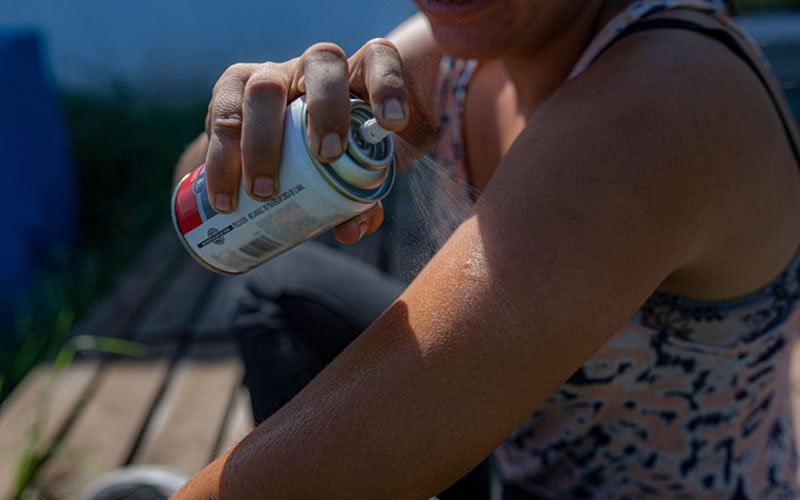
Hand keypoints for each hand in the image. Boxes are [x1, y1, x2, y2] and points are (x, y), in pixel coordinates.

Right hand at [204, 39, 408, 243]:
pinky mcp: (230, 90)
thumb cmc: (328, 159)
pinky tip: (226, 200)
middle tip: (326, 156)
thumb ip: (360, 202)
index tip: (393, 124)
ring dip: (263, 143)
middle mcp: (312, 67)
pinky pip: (223, 117)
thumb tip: (352, 230)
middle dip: (325, 108)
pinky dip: (222, 162)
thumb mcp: (352, 176)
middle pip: (321, 62)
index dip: (389, 84)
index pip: (379, 59)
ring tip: (265, 193)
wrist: (271, 148)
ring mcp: (269, 73)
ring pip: (264, 89)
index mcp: (356, 79)